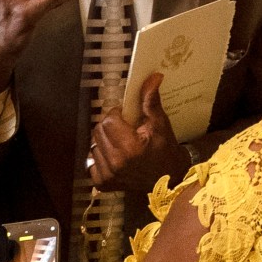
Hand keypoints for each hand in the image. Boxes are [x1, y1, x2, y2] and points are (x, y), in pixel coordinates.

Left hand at [91, 72, 188, 194]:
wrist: (169, 179)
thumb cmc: (166, 150)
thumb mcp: (161, 124)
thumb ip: (150, 101)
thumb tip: (152, 77)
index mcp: (130, 148)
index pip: (108, 121)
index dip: (116, 114)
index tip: (126, 116)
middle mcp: (116, 163)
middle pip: (98, 131)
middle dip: (109, 125)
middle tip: (124, 127)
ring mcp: (108, 176)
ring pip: (94, 145)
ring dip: (105, 140)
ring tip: (121, 142)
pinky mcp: (103, 184)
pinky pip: (92, 161)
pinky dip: (101, 156)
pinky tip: (115, 156)